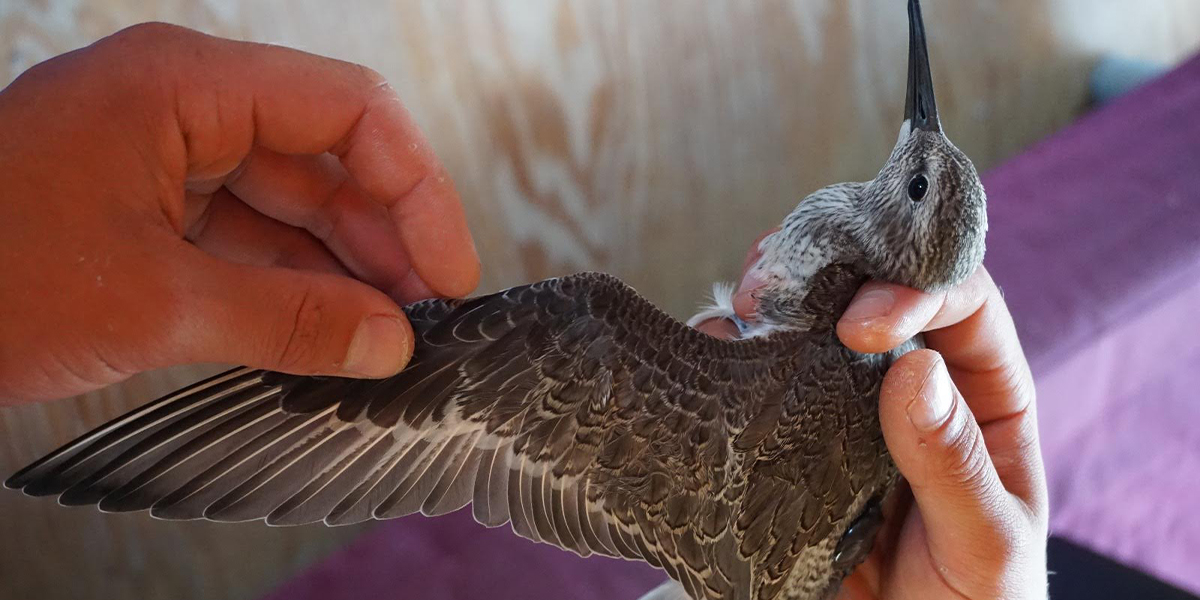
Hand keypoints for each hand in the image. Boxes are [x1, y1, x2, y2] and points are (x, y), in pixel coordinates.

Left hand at [0, 24, 479, 402]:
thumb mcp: (154, 302)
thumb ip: (288, 318)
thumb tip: (388, 341)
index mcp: (182, 85)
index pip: (348, 111)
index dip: (417, 188)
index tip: (449, 267)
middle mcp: (178, 105)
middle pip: (324, 155)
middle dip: (383, 234)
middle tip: (425, 312)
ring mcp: (157, 155)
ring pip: (287, 198)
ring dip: (340, 264)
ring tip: (385, 330)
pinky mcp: (141, 207)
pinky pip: (242, 233)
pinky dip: (287, 280)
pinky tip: (324, 327)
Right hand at [696, 243, 1047, 599]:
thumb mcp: (984, 546)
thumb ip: (955, 466)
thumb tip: (915, 369)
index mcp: (983, 395)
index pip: (963, 302)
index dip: (914, 287)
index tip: (858, 320)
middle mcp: (915, 381)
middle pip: (879, 286)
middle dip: (827, 266)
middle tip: (770, 279)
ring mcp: (849, 401)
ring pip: (814, 317)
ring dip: (773, 296)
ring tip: (736, 306)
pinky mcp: (794, 429)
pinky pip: (764, 372)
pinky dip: (733, 348)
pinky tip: (712, 350)